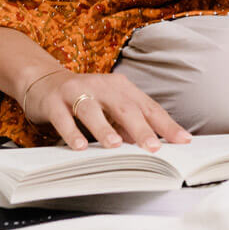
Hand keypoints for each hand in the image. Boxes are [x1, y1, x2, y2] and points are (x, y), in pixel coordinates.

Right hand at [23, 68, 191, 151]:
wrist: (44, 81)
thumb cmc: (85, 99)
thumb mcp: (110, 108)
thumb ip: (129, 125)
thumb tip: (152, 145)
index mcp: (120, 87)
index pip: (147, 106)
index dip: (165, 124)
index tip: (183, 140)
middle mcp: (101, 86)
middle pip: (124, 106)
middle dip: (140, 128)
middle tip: (154, 148)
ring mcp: (76, 92)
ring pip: (92, 109)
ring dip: (104, 127)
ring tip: (115, 146)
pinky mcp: (54, 101)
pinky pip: (64, 118)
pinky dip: (71, 132)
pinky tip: (79, 146)